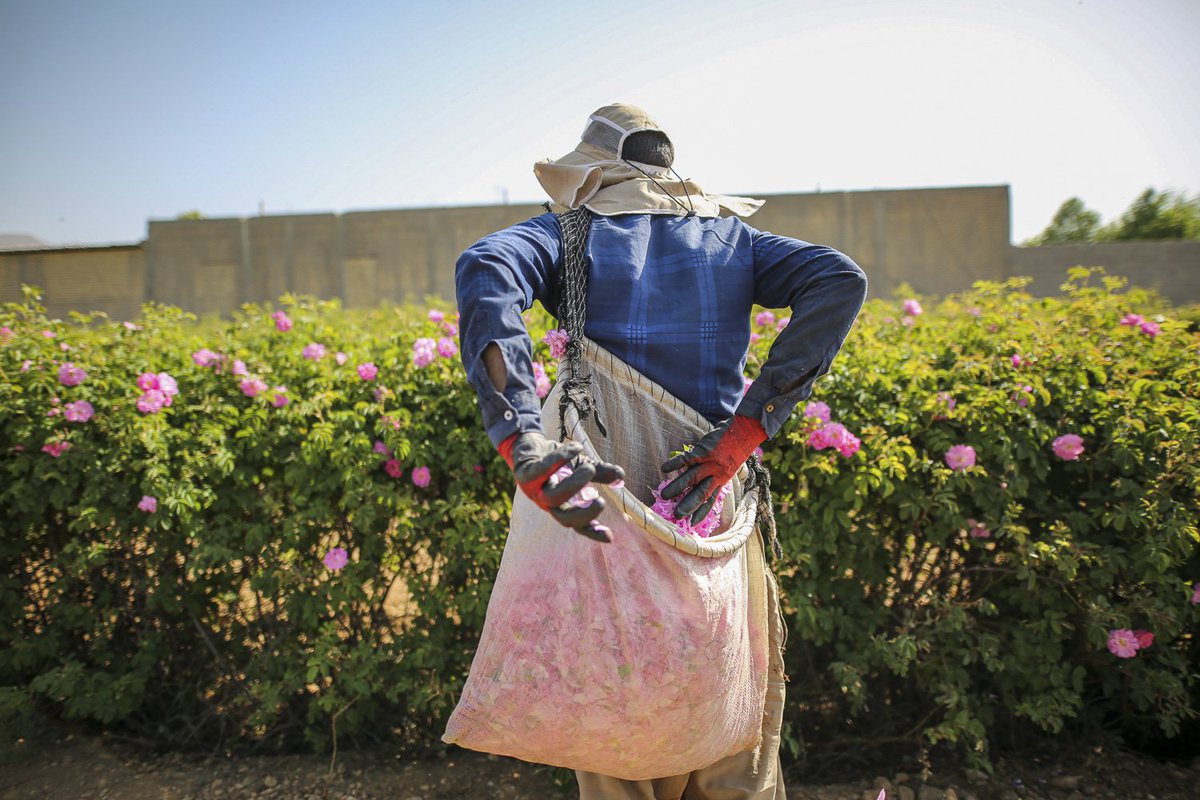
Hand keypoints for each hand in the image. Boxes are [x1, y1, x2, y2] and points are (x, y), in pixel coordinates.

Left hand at [498, 431, 624, 541]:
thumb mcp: (581, 466)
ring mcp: (534, 490)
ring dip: (574, 485)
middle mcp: (547, 502)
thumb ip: (600, 473)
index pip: (577, 524)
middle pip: (563, 518)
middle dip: (584, 514)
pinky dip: (560, 458)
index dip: (592, 532)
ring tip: (591, 469)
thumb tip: (621, 477)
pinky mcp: (524, 474)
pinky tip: (577, 448)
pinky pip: (542, 469)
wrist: (529, 444)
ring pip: (552, 498)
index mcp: (561, 505)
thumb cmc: (557, 461)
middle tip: (602, 501)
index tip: (609, 537)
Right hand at [659, 415, 766, 524]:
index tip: (692, 523)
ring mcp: (710, 462)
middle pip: (700, 493)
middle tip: (676, 515)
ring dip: (677, 487)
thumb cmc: (737, 448)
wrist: (746, 430)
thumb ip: (717, 475)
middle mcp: (717, 474)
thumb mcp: (730, 466)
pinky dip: (674, 464)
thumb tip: (702, 482)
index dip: (701, 512)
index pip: (711, 500)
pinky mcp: (704, 450)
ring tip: (664, 495)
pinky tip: (664, 469)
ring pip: (691, 478)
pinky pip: (686, 459)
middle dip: (687, 505)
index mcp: (723, 480)